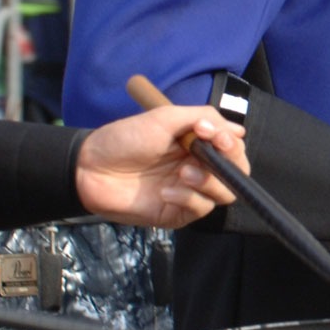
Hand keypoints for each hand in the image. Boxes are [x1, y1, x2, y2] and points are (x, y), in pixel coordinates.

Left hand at [76, 107, 247, 227]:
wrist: (91, 168)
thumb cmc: (124, 139)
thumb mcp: (164, 118)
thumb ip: (202, 117)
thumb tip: (238, 130)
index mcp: (197, 144)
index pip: (233, 149)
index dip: (231, 144)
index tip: (213, 135)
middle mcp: (198, 167)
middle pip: (237, 173)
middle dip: (229, 164)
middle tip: (207, 155)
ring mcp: (190, 191)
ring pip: (224, 193)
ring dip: (209, 181)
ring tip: (183, 173)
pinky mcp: (179, 213)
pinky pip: (201, 208)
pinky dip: (188, 198)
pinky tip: (166, 192)